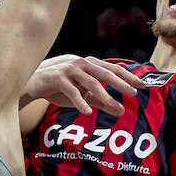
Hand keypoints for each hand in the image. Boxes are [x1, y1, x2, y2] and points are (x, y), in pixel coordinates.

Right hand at [21, 54, 143, 115]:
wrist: (32, 83)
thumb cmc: (60, 88)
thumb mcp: (84, 96)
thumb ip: (102, 101)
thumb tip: (122, 110)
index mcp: (89, 64)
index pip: (113, 69)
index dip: (128, 76)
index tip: (142, 85)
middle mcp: (81, 63)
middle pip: (105, 72)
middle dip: (120, 82)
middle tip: (133, 93)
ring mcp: (68, 69)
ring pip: (90, 82)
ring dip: (103, 94)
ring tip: (114, 105)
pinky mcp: (56, 78)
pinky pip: (71, 91)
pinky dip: (80, 102)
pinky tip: (87, 112)